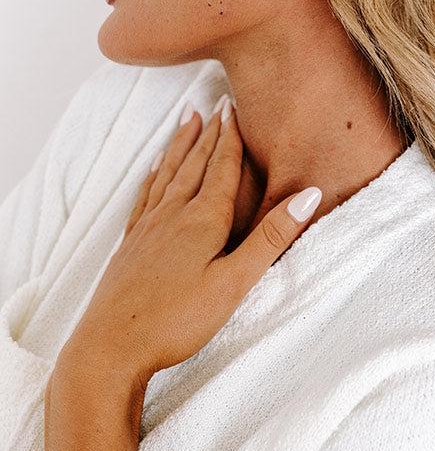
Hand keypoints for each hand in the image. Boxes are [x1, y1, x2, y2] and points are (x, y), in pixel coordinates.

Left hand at [57, 98, 321, 394]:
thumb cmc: (177, 320)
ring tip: (188, 118)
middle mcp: (173, 215)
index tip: (235, 106)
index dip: (230, 137)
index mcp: (202, 220)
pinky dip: (154, 174)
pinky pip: (146, 196)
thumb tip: (309, 195)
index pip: (222, 168)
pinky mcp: (131, 245)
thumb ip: (270, 237)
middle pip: (195, 163)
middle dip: (209, 132)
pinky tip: (154, 168)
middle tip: (217, 102)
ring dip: (181, 144)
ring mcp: (148, 228)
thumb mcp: (234, 283)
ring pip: (169, 173)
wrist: (109, 348)